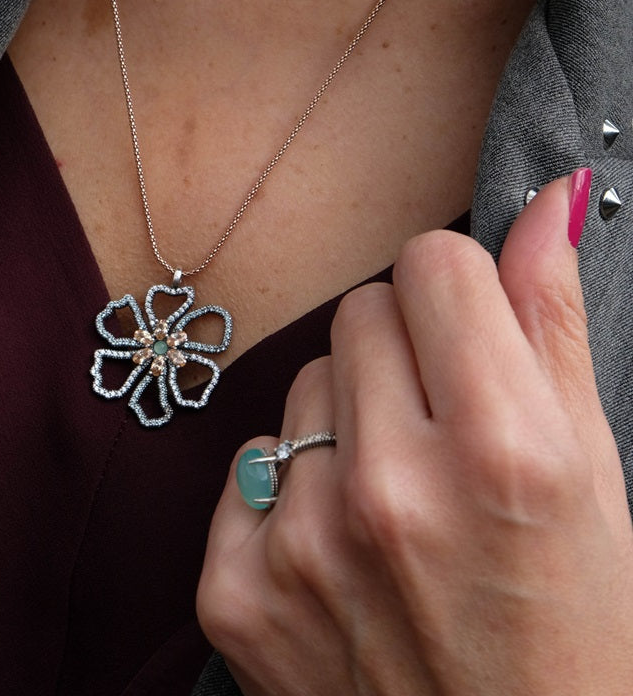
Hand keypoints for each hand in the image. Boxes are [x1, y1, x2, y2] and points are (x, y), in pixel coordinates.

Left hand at [197, 170, 632, 693]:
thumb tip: (547, 200)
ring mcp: (304, 545)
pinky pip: (247, 467)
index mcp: (506, 452)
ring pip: (299, 387)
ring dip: (345, 423)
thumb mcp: (597, 482)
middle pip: (359, 314)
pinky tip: (341, 552)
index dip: (459, 296)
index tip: (469, 337)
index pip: (433, 263)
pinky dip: (288, 494)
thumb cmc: (574, 634)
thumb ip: (554, 329)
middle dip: (403, 355)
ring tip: (397, 502)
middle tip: (441, 435)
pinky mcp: (237, 593)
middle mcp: (394, 492)